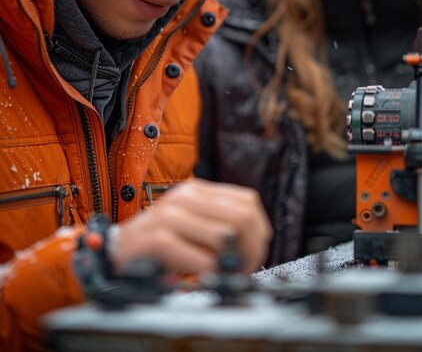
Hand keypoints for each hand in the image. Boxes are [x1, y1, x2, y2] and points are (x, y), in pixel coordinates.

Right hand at [110, 178, 271, 274]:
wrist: (116, 252)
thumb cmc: (157, 242)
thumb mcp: (192, 226)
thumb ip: (220, 225)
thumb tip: (255, 240)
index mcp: (197, 190)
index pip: (248, 202)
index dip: (257, 231)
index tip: (252, 253)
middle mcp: (184, 197)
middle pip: (242, 218)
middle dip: (250, 250)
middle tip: (242, 269)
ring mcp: (169, 215)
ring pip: (224, 235)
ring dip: (232, 264)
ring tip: (225, 275)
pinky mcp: (156, 238)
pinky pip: (198, 257)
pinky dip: (209, 272)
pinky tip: (206, 278)